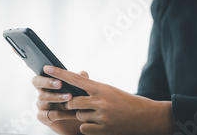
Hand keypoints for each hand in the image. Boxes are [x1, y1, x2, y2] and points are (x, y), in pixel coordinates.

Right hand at [33, 71, 90, 134]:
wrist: (77, 123)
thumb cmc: (76, 104)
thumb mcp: (79, 92)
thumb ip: (80, 82)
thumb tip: (83, 73)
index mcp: (48, 84)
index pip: (40, 73)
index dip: (40, 71)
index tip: (46, 67)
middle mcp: (42, 92)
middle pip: (36, 82)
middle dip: (47, 82)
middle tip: (60, 83)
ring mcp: (41, 105)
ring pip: (43, 98)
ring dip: (58, 96)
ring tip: (70, 97)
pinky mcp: (43, 117)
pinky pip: (51, 114)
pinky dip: (64, 113)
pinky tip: (74, 112)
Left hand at [43, 65, 176, 134]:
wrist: (149, 117)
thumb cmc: (128, 102)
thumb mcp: (110, 91)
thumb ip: (93, 90)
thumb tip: (74, 89)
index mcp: (102, 88)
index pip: (75, 79)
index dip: (59, 73)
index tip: (46, 67)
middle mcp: (101, 101)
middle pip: (72, 102)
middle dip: (71, 104)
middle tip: (77, 104)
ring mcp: (103, 116)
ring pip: (79, 116)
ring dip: (83, 116)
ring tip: (98, 115)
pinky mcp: (106, 130)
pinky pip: (85, 129)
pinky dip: (88, 128)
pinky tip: (99, 125)